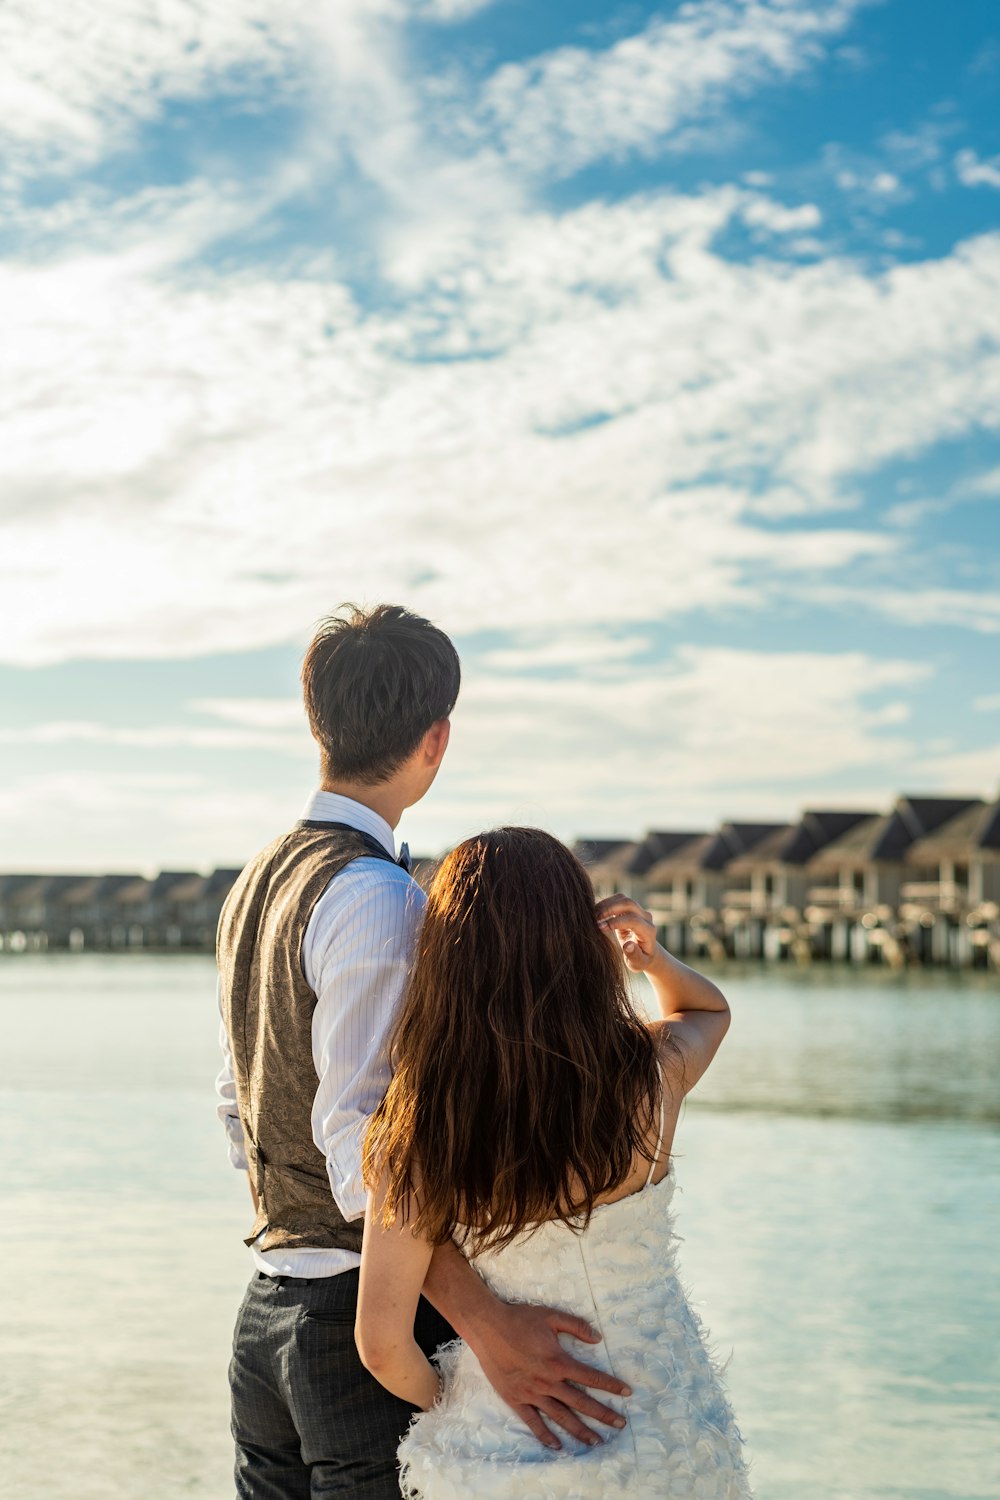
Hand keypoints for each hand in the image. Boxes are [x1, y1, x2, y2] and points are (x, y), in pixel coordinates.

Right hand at [467, 1300, 630, 1449]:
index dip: (611, 1385)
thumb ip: (576, 1326)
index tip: (627, 1392)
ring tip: (596, 1441)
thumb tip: (598, 1338)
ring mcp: (531, 1393)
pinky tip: (557, 1445)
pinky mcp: (516, 1399)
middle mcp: (548, 1382)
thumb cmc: (520, 1319)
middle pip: (581, 1402)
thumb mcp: (551, 1316)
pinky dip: (545, 1435)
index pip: (591, 1377)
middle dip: (603, 1414)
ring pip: (561, 1416)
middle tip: (620, 1424)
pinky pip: (533, 1422)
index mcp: (558, 1361)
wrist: (488, 1327)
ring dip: (580, 1430)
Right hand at [595, 894, 659, 972]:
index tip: (601, 928)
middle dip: (609, 908)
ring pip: (622, 898)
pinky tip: (596, 913)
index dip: (615, 922)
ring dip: (606, 904)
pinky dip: (606, 904)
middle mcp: (645, 917)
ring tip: (593, 915)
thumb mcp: (638, 963)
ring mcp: (638, 910)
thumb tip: (628, 945)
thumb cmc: (640, 959)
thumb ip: (634, 955)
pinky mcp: (630, 908)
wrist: (646, 951)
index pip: (633, 920)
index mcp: (648, 931)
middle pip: (628, 903)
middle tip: (594, 918)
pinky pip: (617, 900)